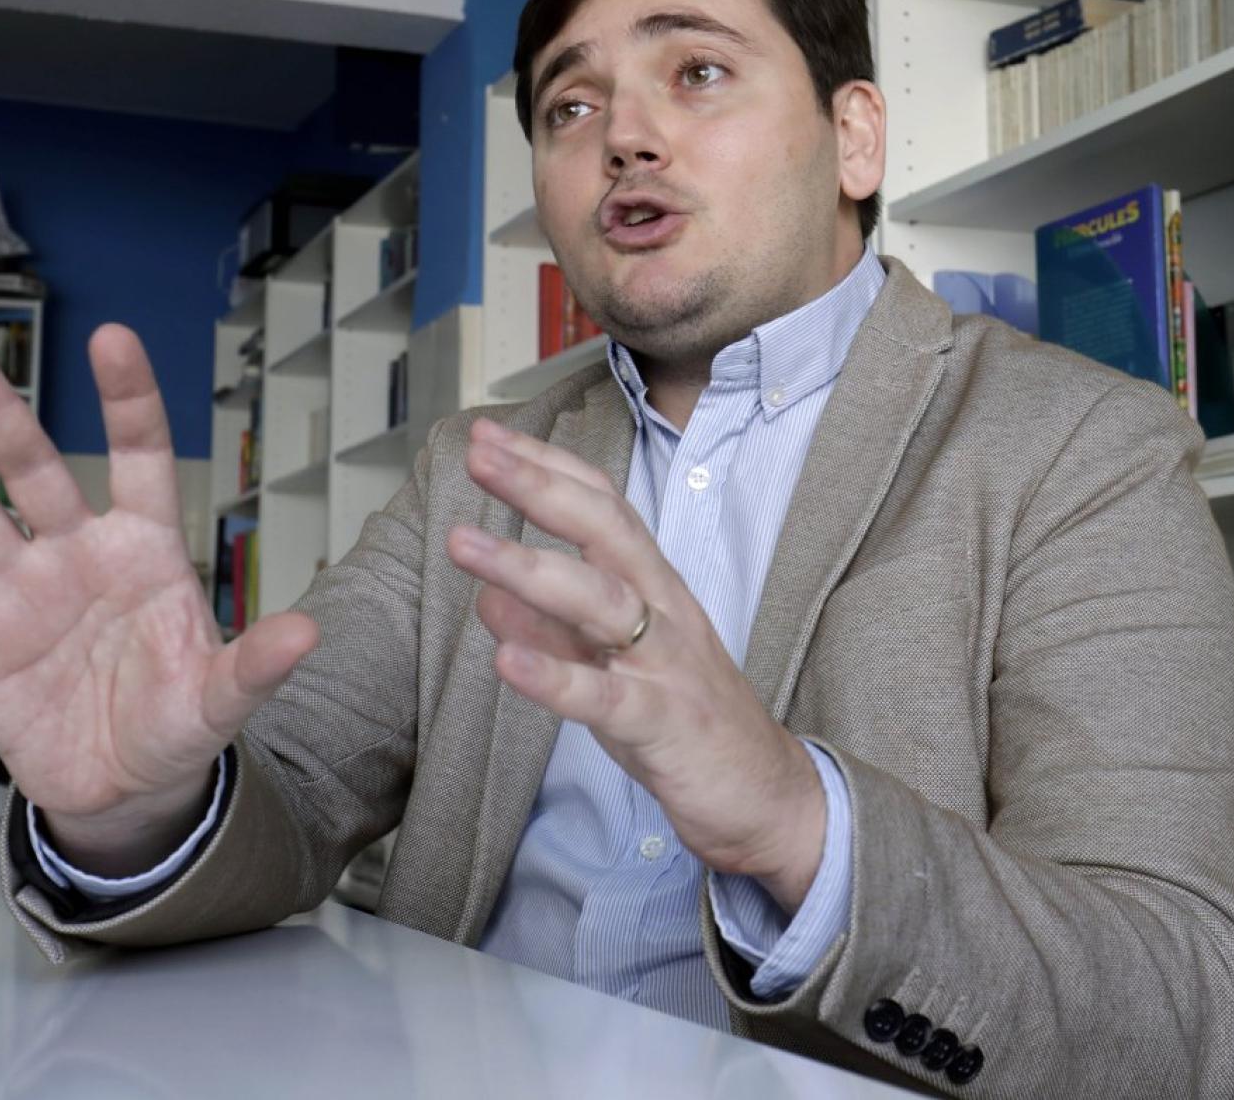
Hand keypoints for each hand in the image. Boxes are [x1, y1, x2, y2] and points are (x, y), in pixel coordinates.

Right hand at [0, 326, 316, 871]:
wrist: (124, 793)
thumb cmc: (177, 726)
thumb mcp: (221, 701)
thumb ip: (254, 665)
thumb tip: (308, 636)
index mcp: (146, 551)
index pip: (139, 458)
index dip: (127, 401)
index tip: (110, 337)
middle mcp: (79, 554)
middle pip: (33, 469)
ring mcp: (24, 593)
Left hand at [444, 417, 825, 911]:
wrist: (770, 800)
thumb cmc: (686, 724)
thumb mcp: (615, 669)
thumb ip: (555, 633)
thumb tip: (489, 599)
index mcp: (654, 589)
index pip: (602, 507)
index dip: (548, 467)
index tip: (489, 434)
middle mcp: (664, 611)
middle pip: (605, 530)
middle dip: (539, 487)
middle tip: (479, 453)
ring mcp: (667, 665)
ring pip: (600, 601)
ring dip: (527, 567)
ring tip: (464, 544)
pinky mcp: (664, 725)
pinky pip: (605, 697)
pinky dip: (554, 676)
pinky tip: (504, 661)